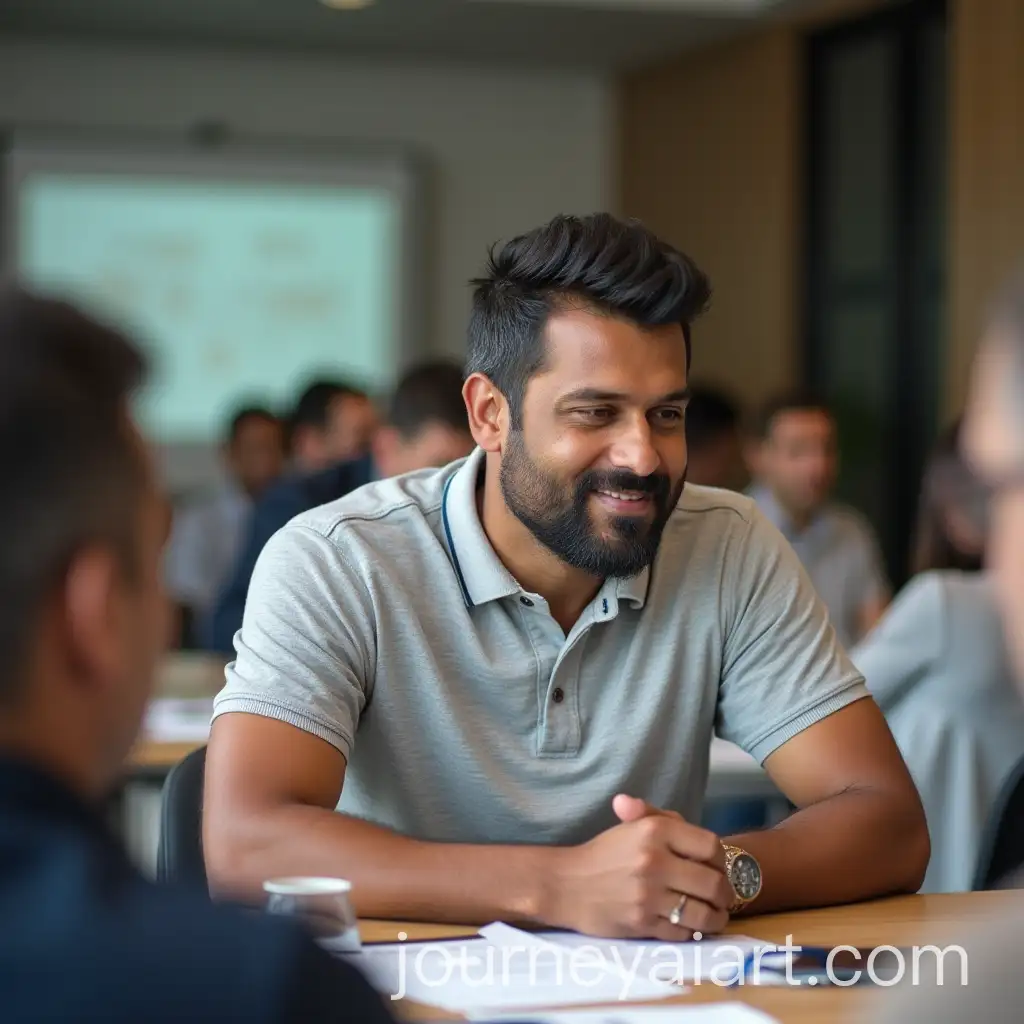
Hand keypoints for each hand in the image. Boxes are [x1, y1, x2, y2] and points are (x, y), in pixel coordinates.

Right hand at [548, 795, 732, 940]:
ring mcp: (648, 895)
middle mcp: (654, 860)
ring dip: (716, 918)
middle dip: (725, 894)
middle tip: (723, 897)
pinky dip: (692, 932)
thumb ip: (661, 817)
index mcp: (655, 830)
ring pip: (703, 914)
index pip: (711, 846)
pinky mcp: (642, 923)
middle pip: (713, 884)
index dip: (721, 860)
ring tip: (715, 916)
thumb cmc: (603, 854)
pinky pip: (683, 933)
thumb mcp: (630, 825)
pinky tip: (690, 926)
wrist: (566, 884)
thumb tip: (683, 820)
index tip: (717, 867)